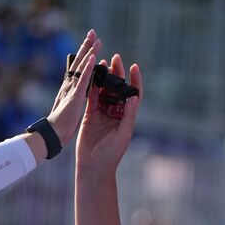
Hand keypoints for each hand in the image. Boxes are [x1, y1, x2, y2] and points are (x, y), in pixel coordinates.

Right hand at [46, 30, 101, 145]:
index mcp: (70, 88)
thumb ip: (72, 97)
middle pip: (80, 62)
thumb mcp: (68, 107)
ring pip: (81, 67)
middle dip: (86, 46)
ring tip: (95, 38)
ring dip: (89, 51)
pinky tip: (93, 57)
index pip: (79, 67)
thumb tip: (75, 92)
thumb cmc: (60, 125)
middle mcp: (70, 85)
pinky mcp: (75, 96)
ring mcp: (72, 89)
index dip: (84, 55)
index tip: (90, 42)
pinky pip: (83, 80)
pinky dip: (87, 68)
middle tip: (93, 32)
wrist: (53, 134)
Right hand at [75, 55, 140, 172]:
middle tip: (115, 58)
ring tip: (102, 62)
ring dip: (104, 77)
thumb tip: (134, 98)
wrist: (93, 166)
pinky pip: (91, 97)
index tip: (134, 66)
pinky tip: (90, 75)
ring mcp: (103, 113)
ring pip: (104, 90)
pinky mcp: (90, 115)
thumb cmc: (111, 153)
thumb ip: (129, 116)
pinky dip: (91, 86)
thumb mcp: (123, 134)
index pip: (134, 94)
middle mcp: (116, 113)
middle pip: (118, 88)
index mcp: (127, 116)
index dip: (135, 80)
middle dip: (118, 73)